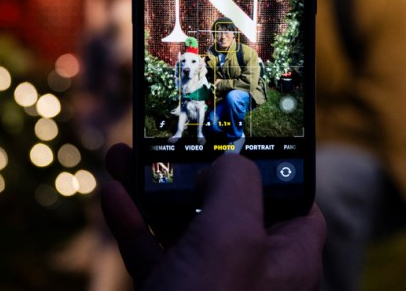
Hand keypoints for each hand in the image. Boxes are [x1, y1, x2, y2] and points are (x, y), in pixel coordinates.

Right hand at [100, 143, 324, 290]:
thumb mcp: (232, 234)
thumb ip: (237, 183)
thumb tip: (225, 163)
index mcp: (288, 257)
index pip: (292, 195)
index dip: (269, 161)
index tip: (239, 131)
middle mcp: (253, 271)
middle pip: (227, 202)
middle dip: (193, 165)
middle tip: (169, 135)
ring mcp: (209, 286)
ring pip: (183, 223)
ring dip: (154, 186)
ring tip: (126, 154)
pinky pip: (153, 252)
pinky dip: (132, 222)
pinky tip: (113, 194)